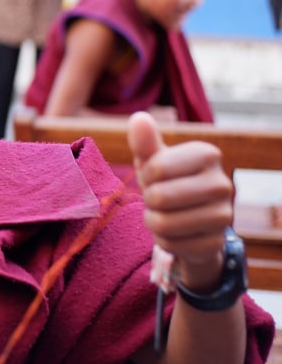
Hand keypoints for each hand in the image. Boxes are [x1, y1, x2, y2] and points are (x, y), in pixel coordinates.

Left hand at [128, 111, 233, 290]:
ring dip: (153, 222)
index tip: (155, 177)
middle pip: (159, 196)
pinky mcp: (215, 244)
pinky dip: (163, 240)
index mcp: (208, 154)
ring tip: (164, 215)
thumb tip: (138, 118)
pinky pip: (171, 244)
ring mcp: (224, 216)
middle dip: (149, 200)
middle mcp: (222, 184)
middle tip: (158, 199)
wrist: (191, 222)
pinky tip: (175, 233)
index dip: (146, 176)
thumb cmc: (168, 182)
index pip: (156, 167)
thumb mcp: (154, 160)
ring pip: (164, 223)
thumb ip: (145, 142)